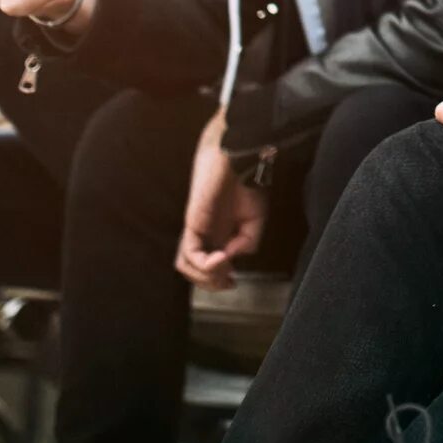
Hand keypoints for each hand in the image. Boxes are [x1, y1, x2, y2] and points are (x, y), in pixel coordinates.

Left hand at [175, 112, 266, 291]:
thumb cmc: (246, 182)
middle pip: (195, 271)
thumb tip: (234, 256)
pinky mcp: (192, 223)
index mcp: (218, 234)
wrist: (237, 158)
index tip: (233, 283)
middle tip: (228, 283)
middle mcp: (204, 235)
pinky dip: (203, 263)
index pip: (208, 266)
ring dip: (205, 276)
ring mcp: (196, 229)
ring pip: (187, 266)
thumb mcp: (255, 220)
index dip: (218, 281)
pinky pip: (189, 253)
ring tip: (223, 270)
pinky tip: (220, 259)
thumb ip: (247, 242)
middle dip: (211, 283)